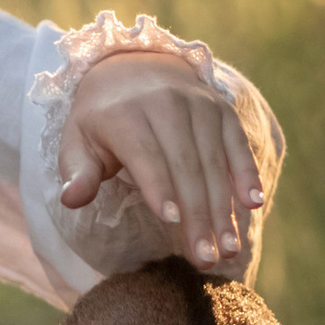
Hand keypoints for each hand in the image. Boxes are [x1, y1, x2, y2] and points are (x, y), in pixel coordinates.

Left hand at [62, 49, 265, 272]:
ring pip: (214, 161)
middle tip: (204, 258)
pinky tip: (254, 204)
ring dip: (223, 208)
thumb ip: (76, 171)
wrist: (133, 66)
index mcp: (124, 113)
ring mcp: (199, 105)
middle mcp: (166, 103)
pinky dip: (247, 173)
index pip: (145, 155)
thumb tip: (71, 200)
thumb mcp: (77, 139)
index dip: (159, 187)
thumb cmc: (100, 119)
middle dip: (197, 214)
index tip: (170, 222)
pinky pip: (237, 144)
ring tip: (227, 249)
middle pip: (185, 165)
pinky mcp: (222, 109)